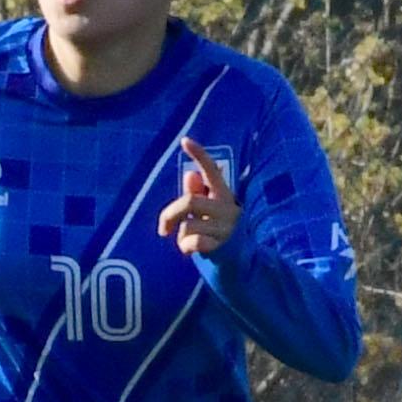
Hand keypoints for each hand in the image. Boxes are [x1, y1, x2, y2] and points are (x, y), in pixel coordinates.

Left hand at [156, 136, 238, 256]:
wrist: (238, 261)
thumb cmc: (216, 231)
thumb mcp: (207, 211)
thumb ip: (198, 194)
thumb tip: (190, 173)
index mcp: (223, 194)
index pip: (211, 170)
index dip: (199, 154)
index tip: (184, 140)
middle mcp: (228, 207)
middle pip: (189, 201)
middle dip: (169, 215)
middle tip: (163, 229)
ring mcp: (227, 227)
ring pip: (188, 225)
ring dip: (180, 236)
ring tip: (188, 242)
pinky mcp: (223, 246)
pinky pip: (193, 242)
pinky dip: (185, 247)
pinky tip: (190, 250)